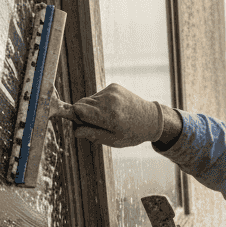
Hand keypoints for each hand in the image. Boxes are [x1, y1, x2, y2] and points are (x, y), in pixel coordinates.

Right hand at [50, 83, 165, 147]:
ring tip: (107, 117)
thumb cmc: (131, 134)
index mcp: (109, 116)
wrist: (151, 119)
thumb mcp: (112, 140)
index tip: (81, 125)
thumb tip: (74, 130)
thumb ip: (92, 134)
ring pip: (89, 99)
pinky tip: (112, 109)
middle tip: (95, 123)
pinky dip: (100, 102)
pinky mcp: (114, 86)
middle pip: (80, 103)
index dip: (76, 118)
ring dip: (92, 108)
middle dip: (83, 113)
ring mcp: (112, 91)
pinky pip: (98, 95)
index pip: (78, 110)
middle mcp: (110, 100)